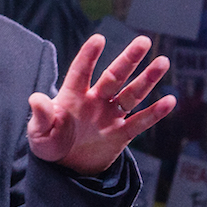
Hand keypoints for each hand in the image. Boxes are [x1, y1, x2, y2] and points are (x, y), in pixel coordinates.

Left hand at [27, 34, 175, 175]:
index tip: (99, 39)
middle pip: (114, 77)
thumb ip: (41, 115)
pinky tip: (170, 101)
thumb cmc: (49, 143)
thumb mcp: (39, 132)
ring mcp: (110, 116)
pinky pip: (140, 122)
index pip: (81, 72)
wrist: (65, 168)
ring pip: (131, 95)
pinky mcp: (121, 134)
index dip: (89, 56)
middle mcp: (94, 102)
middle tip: (143, 41)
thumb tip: (36, 98)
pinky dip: (154, 113)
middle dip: (128, 60)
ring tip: (163, 62)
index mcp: (72, 96)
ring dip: (147, 80)